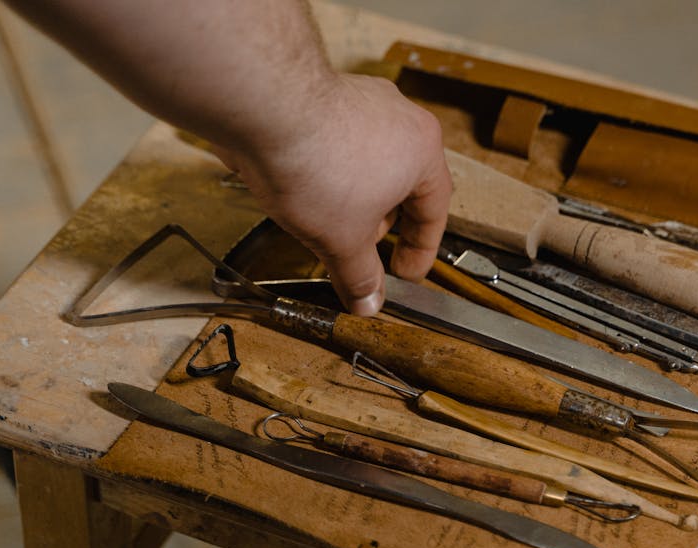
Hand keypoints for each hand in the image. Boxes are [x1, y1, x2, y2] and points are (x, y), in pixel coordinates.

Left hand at [216, 74, 451, 315]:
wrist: (263, 108)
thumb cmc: (316, 164)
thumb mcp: (342, 239)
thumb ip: (360, 275)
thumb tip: (367, 301)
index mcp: (423, 152)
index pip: (434, 212)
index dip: (420, 251)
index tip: (403, 272)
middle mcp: (401, 119)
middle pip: (402, 186)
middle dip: (380, 225)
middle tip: (359, 253)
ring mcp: (364, 100)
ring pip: (368, 164)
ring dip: (352, 199)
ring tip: (323, 223)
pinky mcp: (326, 95)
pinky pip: (337, 144)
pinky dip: (328, 173)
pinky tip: (300, 191)